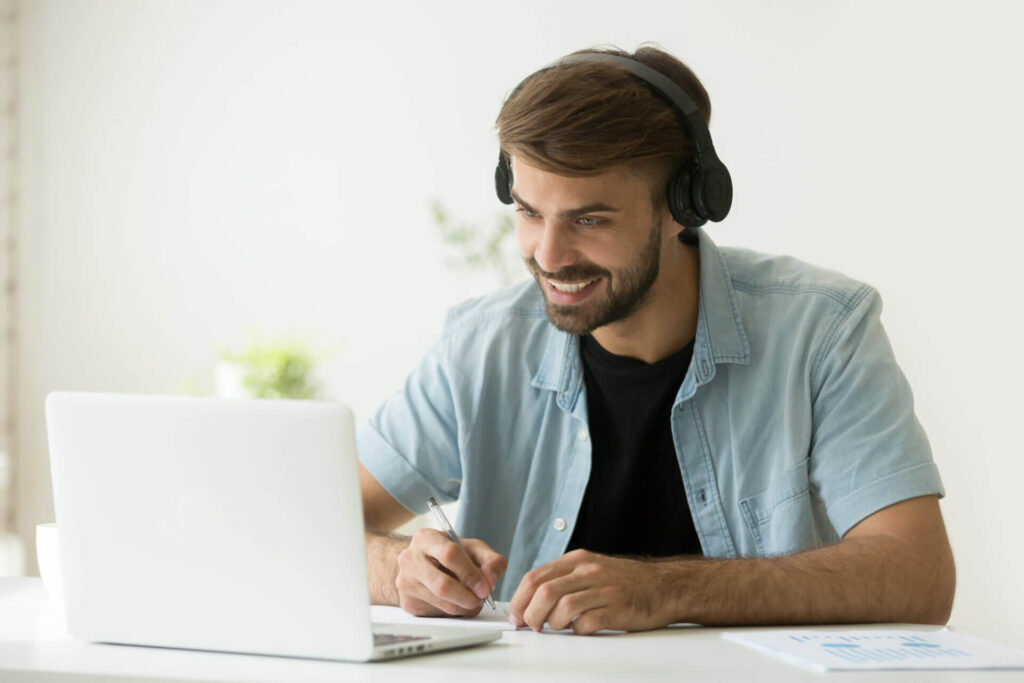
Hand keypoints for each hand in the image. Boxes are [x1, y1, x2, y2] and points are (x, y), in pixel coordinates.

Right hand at [395, 528, 506, 616]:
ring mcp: (405, 582)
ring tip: (473, 601)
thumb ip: (490, 560)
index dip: (471, 573)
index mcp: (426, 538)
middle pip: (442, 584)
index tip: (485, 587)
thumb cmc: (449, 555)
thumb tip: (490, 580)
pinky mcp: (408, 602)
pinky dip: (454, 612)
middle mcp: (410, 559)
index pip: (449, 554)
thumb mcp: (473, 549)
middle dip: (467, 596)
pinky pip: (437, 614)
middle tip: (481, 600)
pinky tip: (458, 603)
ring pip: (441, 602)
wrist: (421, 564)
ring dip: (463, 607)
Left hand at [508, 549, 676, 633]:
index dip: (519, 599)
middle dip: (530, 614)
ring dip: (552, 623)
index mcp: (577, 560)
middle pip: (544, 591)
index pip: (535, 576)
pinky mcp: (617, 609)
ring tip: (557, 627)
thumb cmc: (624, 581)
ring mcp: (604, 589)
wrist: (664, 586)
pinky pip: (586, 623)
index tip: (515, 614)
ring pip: (562, 607)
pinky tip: (581, 628)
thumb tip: (530, 597)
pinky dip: (577, 630)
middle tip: (531, 626)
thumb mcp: (591, 567)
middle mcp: (589, 571)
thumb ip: (563, 577)